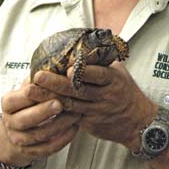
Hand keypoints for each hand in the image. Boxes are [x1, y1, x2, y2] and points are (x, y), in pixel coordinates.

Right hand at [0, 78, 79, 165]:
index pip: (19, 98)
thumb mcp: (28, 88)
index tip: (50, 86)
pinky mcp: (31, 152)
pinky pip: (48, 148)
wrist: (15, 132)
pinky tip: (74, 129)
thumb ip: (39, 78)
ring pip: (39, 135)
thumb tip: (58, 63)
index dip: (35, 93)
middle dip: (45, 111)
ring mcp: (20, 139)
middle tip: (62, 103)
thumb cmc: (26, 104)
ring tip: (76, 114)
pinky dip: (62, 139)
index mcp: (9, 104)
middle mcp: (11, 122)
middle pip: (26, 119)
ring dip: (60, 124)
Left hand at [33, 63, 157, 150]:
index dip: (83, 71)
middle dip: (56, 83)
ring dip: (49, 98)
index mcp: (113, 80)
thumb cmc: (125, 91)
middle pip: (78, 90)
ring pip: (71, 105)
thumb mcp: (119, 72)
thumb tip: (82, 44)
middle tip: (38, 76)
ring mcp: (97, 111)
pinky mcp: (90, 124)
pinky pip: (71, 118)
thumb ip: (101, 61)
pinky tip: (40, 106)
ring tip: (31, 91)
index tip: (67, 66)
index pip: (98, 74)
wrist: (137, 121)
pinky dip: (56, 112)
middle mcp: (105, 96)